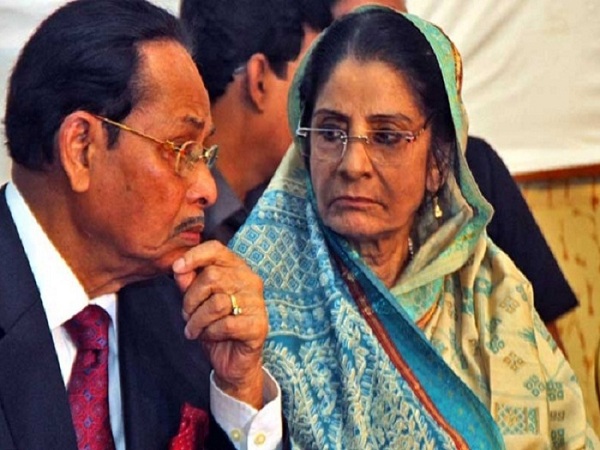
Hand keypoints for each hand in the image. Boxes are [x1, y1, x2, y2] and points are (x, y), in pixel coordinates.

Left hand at [172, 240, 266, 408]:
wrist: (233, 361)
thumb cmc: (215, 326)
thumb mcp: (197, 301)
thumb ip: (189, 282)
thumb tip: (179, 267)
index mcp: (237, 269)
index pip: (217, 249)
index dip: (195, 256)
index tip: (177, 268)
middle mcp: (251, 282)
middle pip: (212, 277)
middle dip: (191, 299)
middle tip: (187, 315)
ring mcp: (257, 303)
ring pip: (217, 303)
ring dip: (198, 319)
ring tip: (195, 329)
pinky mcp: (258, 326)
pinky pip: (225, 324)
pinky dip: (210, 333)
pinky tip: (210, 337)